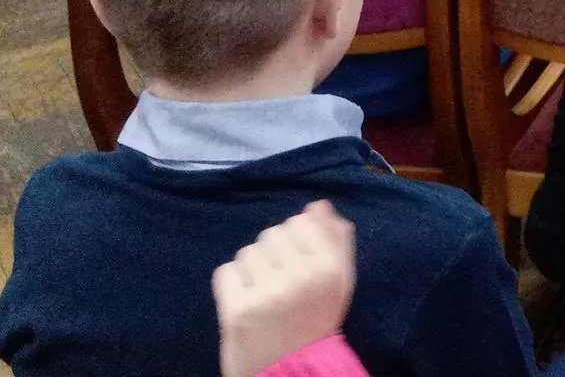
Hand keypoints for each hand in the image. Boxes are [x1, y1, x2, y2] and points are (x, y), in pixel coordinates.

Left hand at [215, 201, 355, 376]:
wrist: (290, 373)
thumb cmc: (314, 322)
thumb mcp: (338, 281)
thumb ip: (335, 240)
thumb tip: (318, 205)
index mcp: (331, 267)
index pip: (301, 221)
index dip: (296, 241)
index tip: (298, 265)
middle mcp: (302, 276)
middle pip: (272, 234)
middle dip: (273, 255)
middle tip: (280, 285)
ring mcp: (268, 293)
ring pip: (248, 252)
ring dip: (252, 271)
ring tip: (263, 296)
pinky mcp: (237, 310)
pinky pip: (226, 272)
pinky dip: (232, 285)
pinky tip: (245, 303)